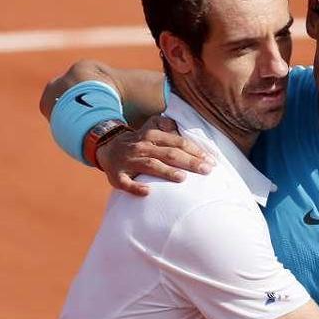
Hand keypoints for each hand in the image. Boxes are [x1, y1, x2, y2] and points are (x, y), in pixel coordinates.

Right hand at [95, 115, 215, 195]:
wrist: (106, 148)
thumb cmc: (138, 142)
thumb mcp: (150, 129)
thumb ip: (167, 126)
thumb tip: (180, 126)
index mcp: (151, 136)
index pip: (177, 142)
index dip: (195, 151)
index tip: (211, 161)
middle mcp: (141, 147)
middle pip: (169, 154)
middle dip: (189, 162)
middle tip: (206, 170)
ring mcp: (129, 162)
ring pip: (150, 165)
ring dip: (166, 172)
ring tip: (182, 178)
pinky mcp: (117, 176)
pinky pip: (126, 183)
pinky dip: (136, 187)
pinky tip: (148, 192)